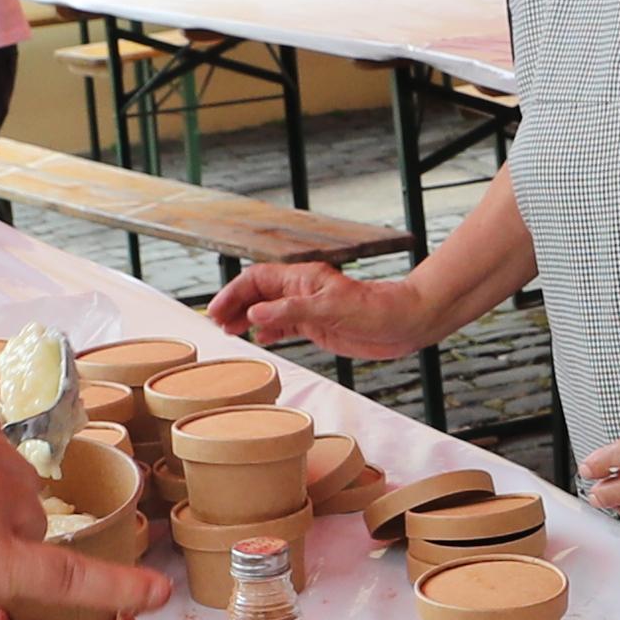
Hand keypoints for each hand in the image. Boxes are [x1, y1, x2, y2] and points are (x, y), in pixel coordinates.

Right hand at [221, 259, 431, 361]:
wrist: (405, 322)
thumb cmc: (374, 309)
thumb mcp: (330, 309)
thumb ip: (290, 312)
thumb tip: (253, 316)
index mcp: (302, 278)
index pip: (257, 279)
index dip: (233, 293)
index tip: (215, 311)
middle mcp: (301, 291)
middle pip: (257, 295)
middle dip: (234, 306)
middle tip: (215, 325)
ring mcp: (309, 309)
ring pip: (268, 312)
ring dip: (247, 320)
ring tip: (228, 332)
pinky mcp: (318, 327)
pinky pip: (285, 327)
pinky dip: (268, 332)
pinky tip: (258, 340)